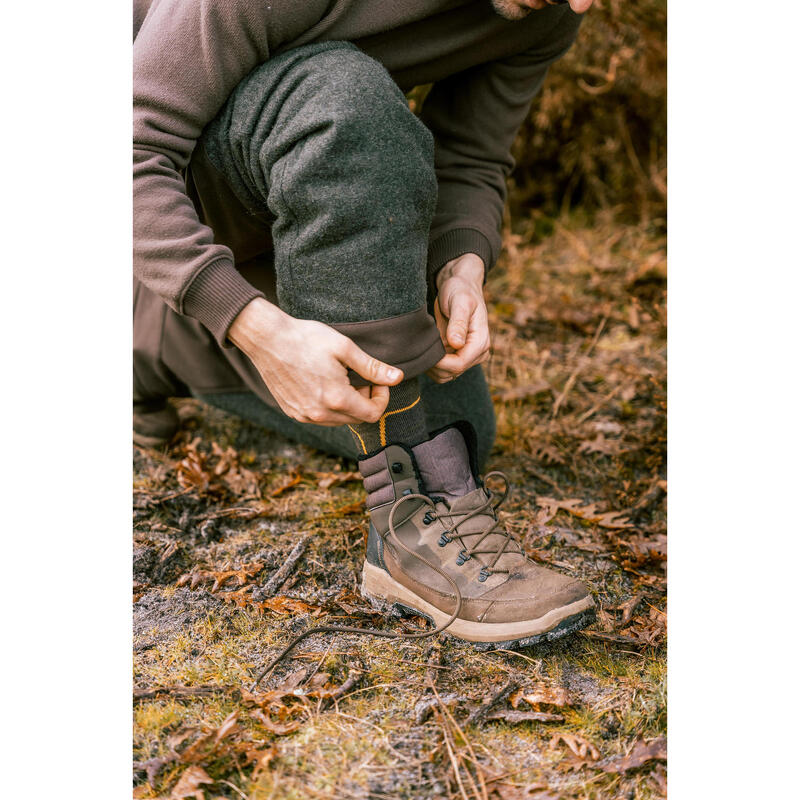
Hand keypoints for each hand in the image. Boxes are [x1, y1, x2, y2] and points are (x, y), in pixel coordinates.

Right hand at [229, 298, 402, 424]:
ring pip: (339, 420)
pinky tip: (324, 384)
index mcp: (336, 399)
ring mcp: (303, 415)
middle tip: (360, 377)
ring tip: (342, 379)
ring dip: (348, 405)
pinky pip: (320, 417)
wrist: (267, 339)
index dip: (381, 398)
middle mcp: (319, 413)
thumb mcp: (344, 348)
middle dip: (365, 400)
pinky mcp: (292, 412)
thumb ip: (372, 367)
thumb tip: (397, 378)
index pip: (372, 414)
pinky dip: (329, 406)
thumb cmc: (306, 338)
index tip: (378, 381)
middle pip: (356, 419)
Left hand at [427, 253, 490, 383]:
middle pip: (452, 373)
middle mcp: (477, 353)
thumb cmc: (460, 290)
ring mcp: (467, 356)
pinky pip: (442, 369)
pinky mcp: (457, 356)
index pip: (459, 365)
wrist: (459, 286)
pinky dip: (431, 364)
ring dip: (431, 366)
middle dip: (434, 364)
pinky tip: (424, 349)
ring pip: (445, 375)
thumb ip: (458, 323)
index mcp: (481, 342)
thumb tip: (457, 343)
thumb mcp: (460, 302)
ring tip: (421, 347)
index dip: (440, 363)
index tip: (425, 351)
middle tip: (419, 347)